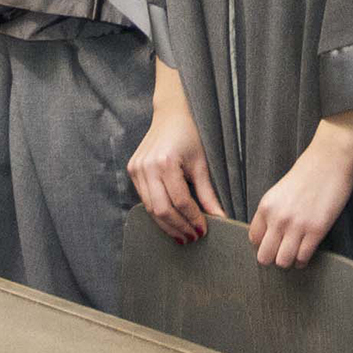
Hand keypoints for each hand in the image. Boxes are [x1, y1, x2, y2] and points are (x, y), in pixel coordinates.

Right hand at [130, 88, 221, 241]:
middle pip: (162, 210)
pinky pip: (145, 199)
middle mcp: (147, 166)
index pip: (181, 201)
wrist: (172, 113)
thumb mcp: (202, 164)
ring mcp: (136, 168)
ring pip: (150, 209)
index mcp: (166, 162)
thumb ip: (208, 194)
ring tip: (182, 235)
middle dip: (178, 227)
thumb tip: (220, 218)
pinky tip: (170, 221)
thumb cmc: (191, 135)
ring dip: (167, 225)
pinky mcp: (132, 170)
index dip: (193, 219)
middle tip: (192, 238)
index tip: (203, 231)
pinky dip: (157, 213)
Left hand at [249, 130, 352, 268]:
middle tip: (283, 252)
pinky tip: (306, 252)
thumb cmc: (307, 173)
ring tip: (295, 253)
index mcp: (266, 206)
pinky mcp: (316, 230)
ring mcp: (297, 225)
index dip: (263, 244)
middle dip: (273, 257)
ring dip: (289, 260)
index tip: (273, 242)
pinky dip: (303, 260)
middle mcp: (278, 218)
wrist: (330, 159)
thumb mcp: (280, 191)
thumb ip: (272, 212)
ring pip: (283, 261)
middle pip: (265, 256)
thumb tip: (270, 236)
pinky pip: (303, 257)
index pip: (254, 239)